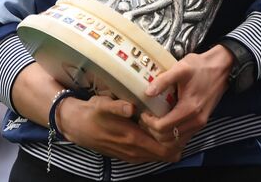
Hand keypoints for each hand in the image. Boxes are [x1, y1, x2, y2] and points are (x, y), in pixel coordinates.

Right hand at [12, 63, 180, 163]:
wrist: (77, 126)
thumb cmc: (93, 112)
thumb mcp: (104, 104)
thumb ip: (119, 106)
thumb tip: (131, 107)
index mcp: (132, 138)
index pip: (163, 147)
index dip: (176, 138)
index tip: (184, 123)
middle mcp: (134, 151)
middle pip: (165, 154)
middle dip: (176, 141)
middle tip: (184, 123)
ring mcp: (131, 155)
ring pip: (158, 156)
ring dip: (168, 145)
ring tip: (176, 127)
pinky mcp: (127, 155)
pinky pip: (149, 155)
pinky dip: (158, 147)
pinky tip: (162, 133)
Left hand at [138, 45, 233, 146]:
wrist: (222, 68)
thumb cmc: (201, 66)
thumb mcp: (181, 68)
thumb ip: (164, 80)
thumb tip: (147, 92)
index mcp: (189, 109)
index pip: (162, 128)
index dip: (149, 123)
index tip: (143, 112)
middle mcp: (196, 121)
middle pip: (167, 138)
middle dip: (153, 130)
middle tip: (146, 117)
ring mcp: (200, 123)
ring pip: (176, 141)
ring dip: (162, 135)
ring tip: (154, 120)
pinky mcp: (202, 122)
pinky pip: (184, 136)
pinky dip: (173, 134)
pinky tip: (166, 121)